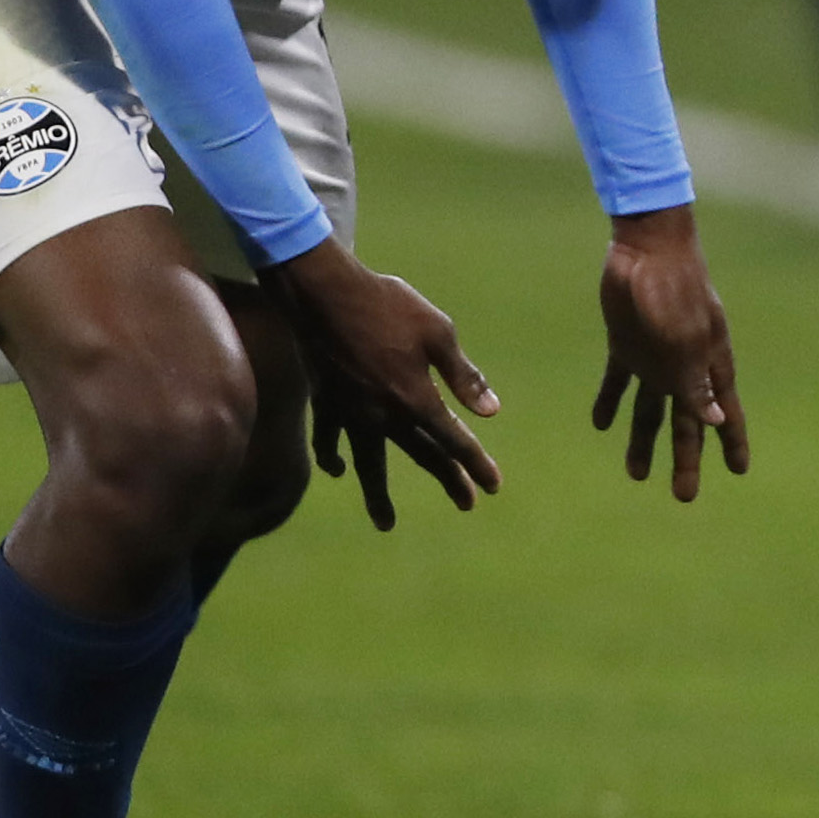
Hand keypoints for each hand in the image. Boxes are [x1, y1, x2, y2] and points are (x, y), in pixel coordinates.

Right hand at [268, 239, 501, 529]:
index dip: (476, 464)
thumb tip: (491, 411)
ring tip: (385, 523)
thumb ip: (463, 376)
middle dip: (447, 480)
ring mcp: (352, 413)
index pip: (454, 440)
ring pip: (369, 463)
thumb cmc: (387, 306)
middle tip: (467, 505)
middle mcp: (385, 415)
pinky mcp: (326, 402)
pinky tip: (339, 471)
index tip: (493, 487)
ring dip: (378, 495)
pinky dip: (332, 458)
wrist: (325, 294)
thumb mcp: (438, 332)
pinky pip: (329, 440)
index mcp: (417, 398)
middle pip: (422, 455)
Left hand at [588, 204, 746, 497]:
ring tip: (636, 474)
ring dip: (644, 440)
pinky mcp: (626, 343)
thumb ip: (695, 379)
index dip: (731, 443)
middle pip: (687, 422)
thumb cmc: (673, 288)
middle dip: (686, 458)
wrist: (645, 245)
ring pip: (651, 409)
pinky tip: (602, 424)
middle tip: (683, 496)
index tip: (737, 472)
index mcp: (709, 362)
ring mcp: (654, 355)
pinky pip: (619, 381)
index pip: (724, 413)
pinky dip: (610, 403)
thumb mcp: (684, 338)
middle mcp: (684, 365)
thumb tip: (715, 421)